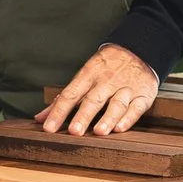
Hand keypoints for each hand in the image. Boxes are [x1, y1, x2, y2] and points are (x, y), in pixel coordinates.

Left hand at [39, 45, 159, 134]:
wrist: (139, 49)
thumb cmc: (106, 67)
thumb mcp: (84, 76)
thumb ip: (63, 99)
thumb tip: (40, 118)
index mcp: (89, 75)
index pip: (71, 94)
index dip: (59, 111)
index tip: (49, 127)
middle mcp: (106, 81)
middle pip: (93, 100)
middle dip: (83, 115)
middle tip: (74, 132)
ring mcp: (126, 88)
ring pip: (117, 104)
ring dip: (108, 118)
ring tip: (99, 132)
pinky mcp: (143, 95)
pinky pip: (136, 107)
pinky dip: (129, 118)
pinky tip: (120, 128)